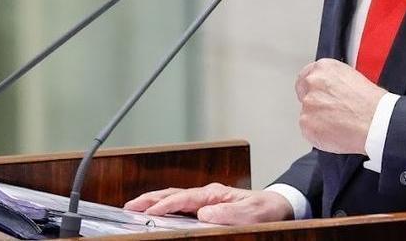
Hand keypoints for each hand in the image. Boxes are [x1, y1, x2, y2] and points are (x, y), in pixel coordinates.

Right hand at [123, 183, 291, 224]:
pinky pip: (179, 206)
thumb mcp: (251, 213)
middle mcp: (207, 194)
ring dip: (153, 202)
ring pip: (173, 198)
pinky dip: (164, 207)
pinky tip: (156, 213)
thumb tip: (204, 212)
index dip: (165, 205)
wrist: (277, 205)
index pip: (183, 198)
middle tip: (128, 207)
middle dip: (149, 199)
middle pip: (172, 194)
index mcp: (214, 193)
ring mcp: (205, 199)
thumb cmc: (265, 209)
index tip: (148, 213)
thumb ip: (229, 212)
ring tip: (134, 208)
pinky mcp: (206, 207)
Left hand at [296, 58, 386, 153]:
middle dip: (316, 105)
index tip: (317, 96)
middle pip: (305, 96)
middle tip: (333, 113)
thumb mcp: (352, 78)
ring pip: (307, 115)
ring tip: (340, 123)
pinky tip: (335, 132)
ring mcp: (308, 104)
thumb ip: (333, 82)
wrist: (377, 122)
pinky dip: (319, 134)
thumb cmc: (372, 103)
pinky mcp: (307, 124)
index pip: (305, 77)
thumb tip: (329, 92)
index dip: (312, 89)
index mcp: (323, 68)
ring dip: (318, 120)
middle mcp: (312, 83)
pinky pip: (309, 131)